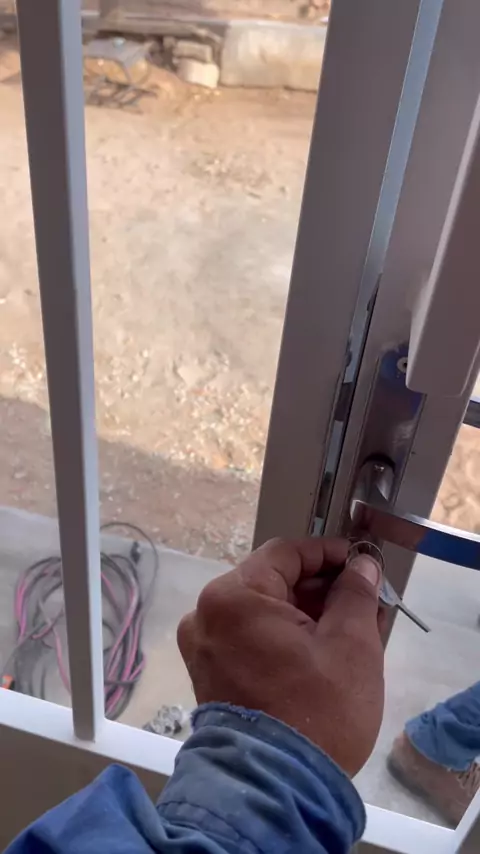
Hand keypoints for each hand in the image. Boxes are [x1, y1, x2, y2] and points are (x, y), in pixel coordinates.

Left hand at [178, 537, 383, 776]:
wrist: (276, 790)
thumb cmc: (317, 712)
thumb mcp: (351, 645)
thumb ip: (355, 593)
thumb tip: (361, 566)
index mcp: (233, 597)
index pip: (286, 553)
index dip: (328, 554)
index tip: (360, 563)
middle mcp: (206, 615)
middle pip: (271, 582)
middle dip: (320, 588)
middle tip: (362, 600)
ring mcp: (203, 648)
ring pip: (262, 611)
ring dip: (305, 613)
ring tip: (350, 628)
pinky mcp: (209, 675)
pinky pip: (250, 638)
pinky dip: (283, 637)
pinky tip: (320, 649)